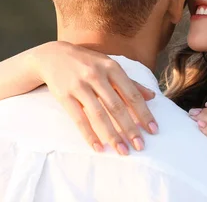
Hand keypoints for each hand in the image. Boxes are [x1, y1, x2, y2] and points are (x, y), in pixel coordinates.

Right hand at [29, 42, 158, 154]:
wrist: (53, 55)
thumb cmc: (87, 62)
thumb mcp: (110, 66)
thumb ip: (130, 82)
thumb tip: (152, 96)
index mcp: (112, 67)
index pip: (132, 94)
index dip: (143, 113)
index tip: (153, 130)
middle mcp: (97, 75)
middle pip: (117, 106)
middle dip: (130, 128)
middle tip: (140, 146)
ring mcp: (80, 85)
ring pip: (99, 114)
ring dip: (112, 135)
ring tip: (122, 150)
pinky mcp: (64, 95)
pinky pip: (79, 119)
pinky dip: (89, 135)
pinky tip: (98, 147)